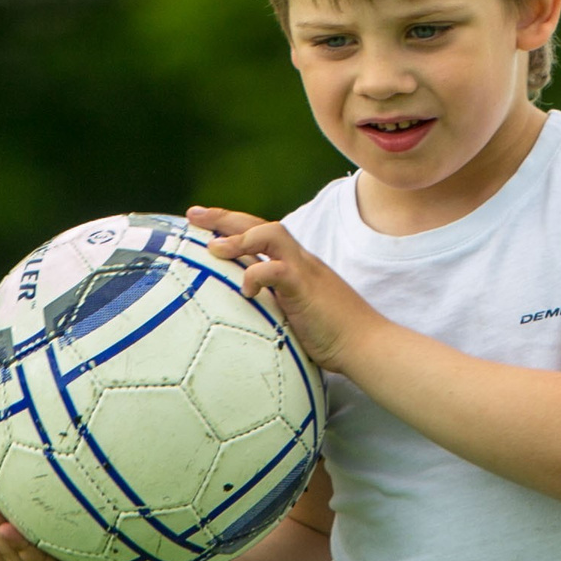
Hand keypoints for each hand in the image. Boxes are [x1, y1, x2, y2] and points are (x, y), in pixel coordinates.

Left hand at [188, 206, 380, 372]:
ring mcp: (305, 270)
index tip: (203, 222)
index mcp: (295, 264)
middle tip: (194, 215)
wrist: (366, 345)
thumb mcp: (295, 313)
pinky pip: (278, 269)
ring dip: (239, 238)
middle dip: (225, 217)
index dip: (232, 224)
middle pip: (260, 224)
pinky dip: (256, 274)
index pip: (261, 233)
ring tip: (213, 248)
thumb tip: (246, 307)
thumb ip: (275, 302)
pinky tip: (245, 289)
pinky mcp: (306, 288)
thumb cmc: (333, 335)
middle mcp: (299, 260)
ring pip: (271, 234)